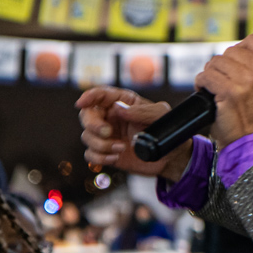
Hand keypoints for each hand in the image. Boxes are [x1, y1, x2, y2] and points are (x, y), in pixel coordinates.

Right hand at [76, 86, 190, 179]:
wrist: (170, 157)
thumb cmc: (168, 131)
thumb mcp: (161, 115)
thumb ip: (142, 111)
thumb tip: (118, 109)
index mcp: (123, 103)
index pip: (100, 95)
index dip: (89, 96)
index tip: (81, 103)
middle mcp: (111, 117)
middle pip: (87, 116)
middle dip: (93, 125)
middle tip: (108, 132)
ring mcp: (107, 136)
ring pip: (87, 136)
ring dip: (100, 144)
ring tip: (121, 148)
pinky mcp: (106, 152)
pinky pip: (90, 155)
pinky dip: (99, 158)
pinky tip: (116, 158)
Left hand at [194, 33, 252, 149]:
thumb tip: (237, 49)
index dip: (240, 52)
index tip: (236, 67)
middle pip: (231, 51)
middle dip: (223, 65)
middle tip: (223, 82)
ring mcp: (248, 81)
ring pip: (216, 61)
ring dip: (211, 74)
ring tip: (216, 88)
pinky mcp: (230, 92)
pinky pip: (206, 76)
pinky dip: (201, 84)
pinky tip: (207, 93)